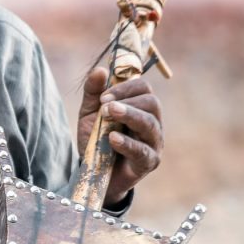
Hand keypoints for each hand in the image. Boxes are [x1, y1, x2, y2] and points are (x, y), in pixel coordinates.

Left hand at [77, 68, 163, 205]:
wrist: (93, 173)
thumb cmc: (97, 140)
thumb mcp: (90, 114)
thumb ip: (93, 92)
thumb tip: (100, 70)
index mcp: (140, 107)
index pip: (143, 88)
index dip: (124, 87)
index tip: (103, 97)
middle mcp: (152, 122)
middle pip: (151, 103)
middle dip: (127, 101)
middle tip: (104, 107)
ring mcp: (153, 143)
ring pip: (150, 123)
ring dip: (129, 115)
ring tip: (109, 114)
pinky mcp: (149, 162)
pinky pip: (143, 150)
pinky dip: (127, 143)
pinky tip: (113, 139)